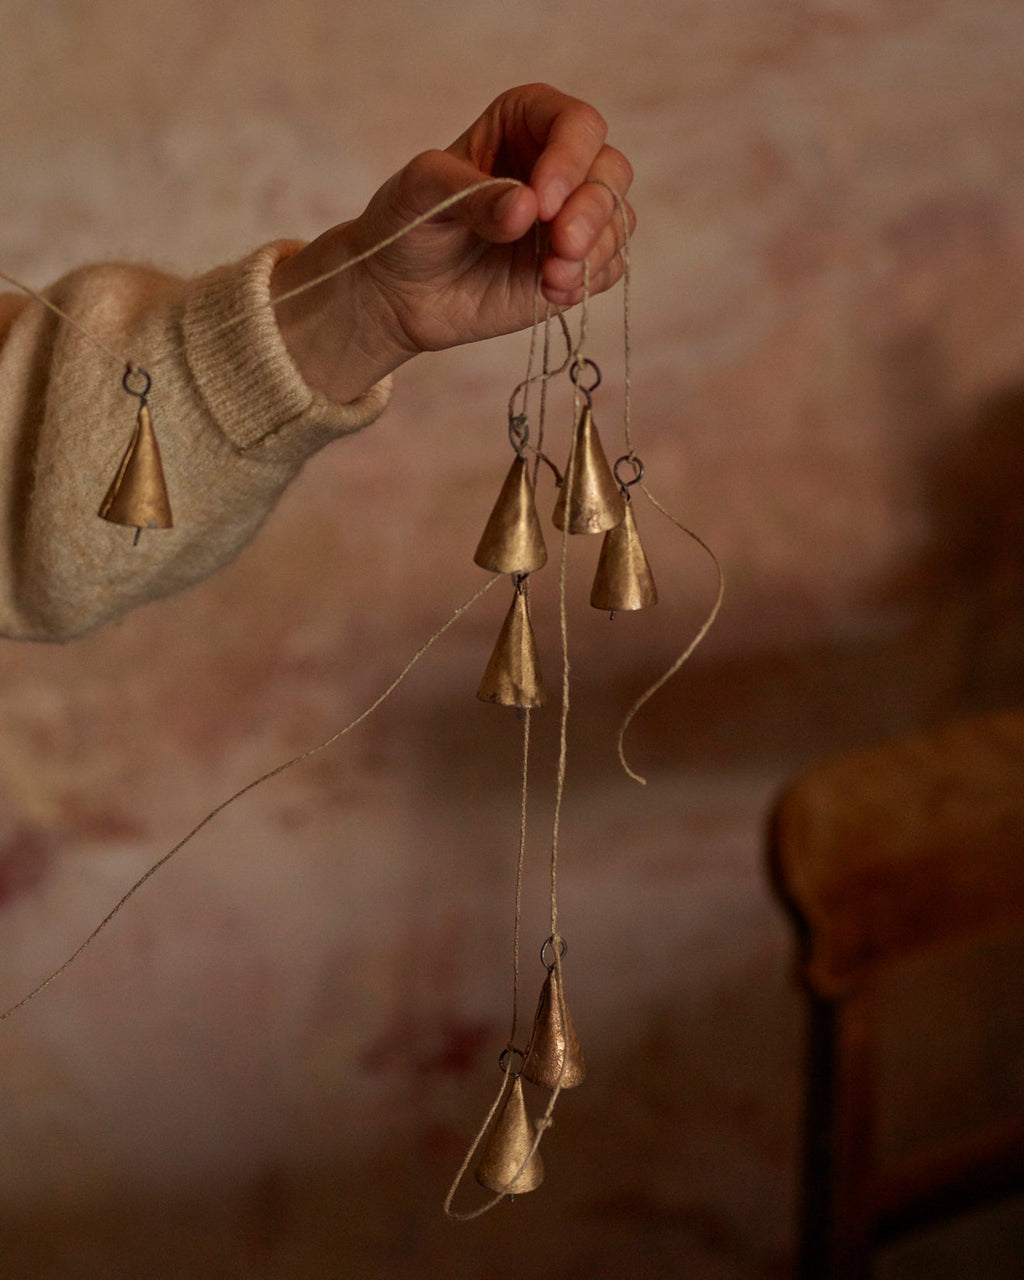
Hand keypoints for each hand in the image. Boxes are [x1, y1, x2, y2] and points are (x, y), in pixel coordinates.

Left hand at [271, 84, 633, 403]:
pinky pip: (609, 268)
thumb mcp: (420, 192)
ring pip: (618, 220)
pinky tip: (550, 292)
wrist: (400, 293)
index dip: (569, 159)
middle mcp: (558, 165)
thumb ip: (470, 192)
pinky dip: (588, 281)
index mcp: (525, 124)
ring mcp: (570, 219)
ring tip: (550, 277)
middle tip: (562, 245)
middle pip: (611, 170)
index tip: (541, 204)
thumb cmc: (407, 225)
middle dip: (593, 209)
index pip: (576, 124)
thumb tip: (526, 208)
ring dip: (595, 250)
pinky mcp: (573, 266)